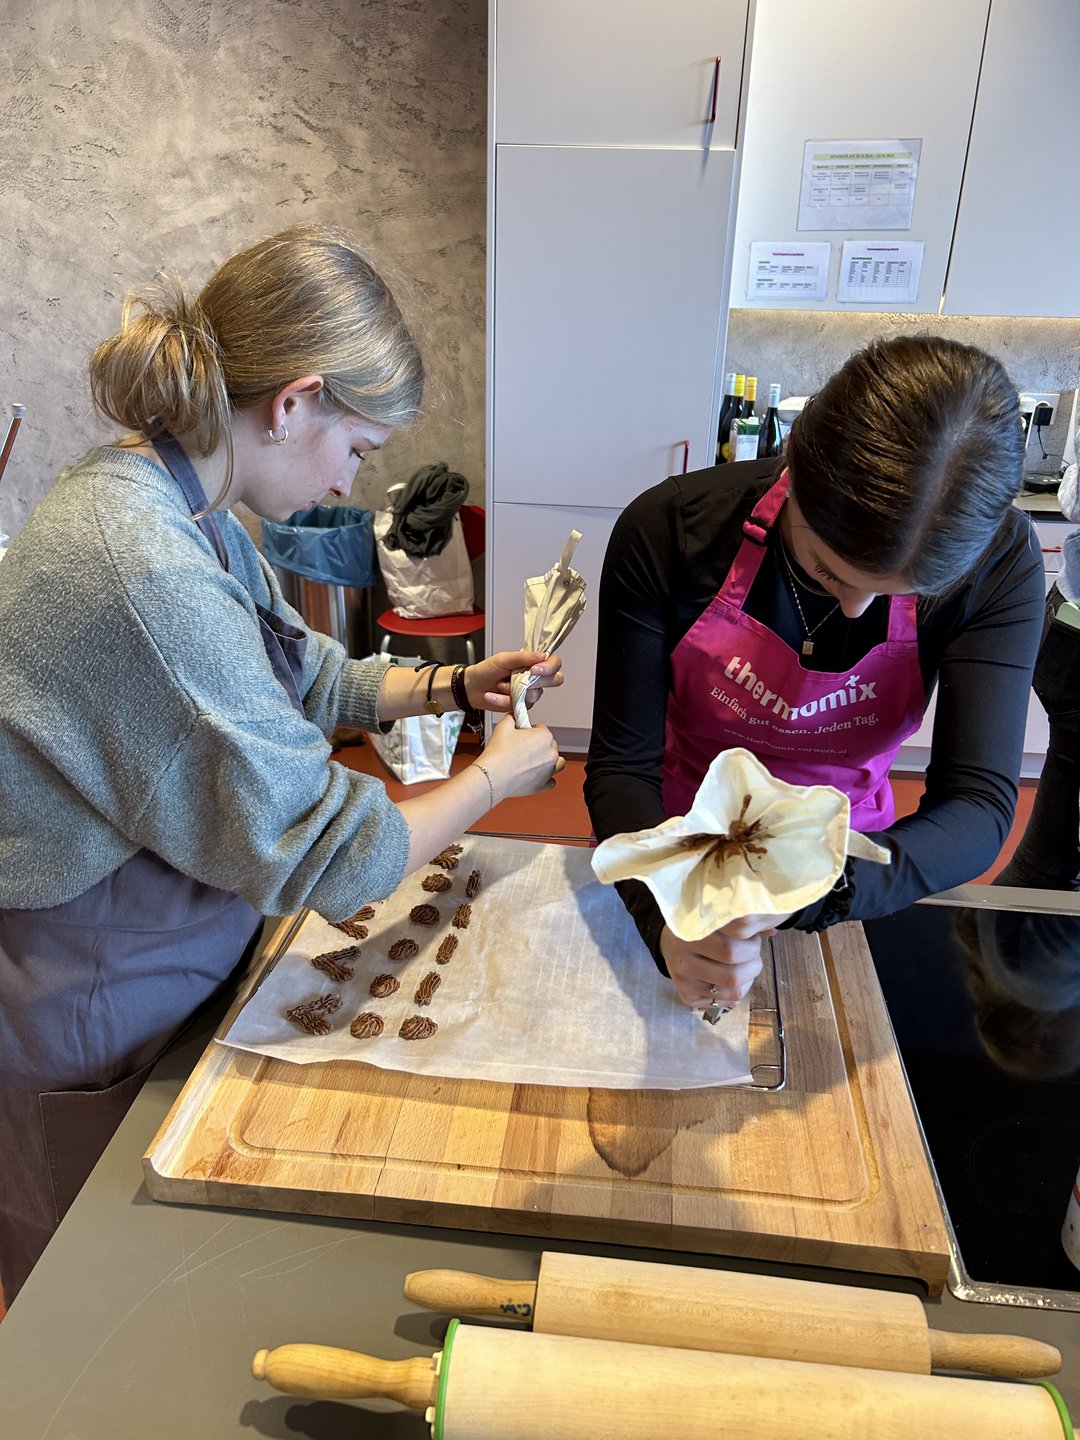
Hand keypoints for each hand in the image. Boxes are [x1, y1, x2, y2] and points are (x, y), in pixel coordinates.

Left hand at [465, 650, 563, 712]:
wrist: (471, 687)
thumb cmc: (486, 670)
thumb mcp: (503, 659)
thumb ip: (524, 657)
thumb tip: (543, 655)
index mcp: (533, 663)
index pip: (554, 663)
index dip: (550, 667)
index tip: (535, 669)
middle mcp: (535, 678)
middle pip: (554, 680)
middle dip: (536, 681)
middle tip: (520, 680)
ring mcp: (529, 693)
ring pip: (535, 695)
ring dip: (514, 690)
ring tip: (500, 685)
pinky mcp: (521, 705)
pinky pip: (520, 705)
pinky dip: (504, 700)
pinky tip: (494, 696)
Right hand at [477, 714, 564, 799]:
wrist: (492, 776)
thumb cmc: (498, 753)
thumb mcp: (503, 726)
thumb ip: (512, 717)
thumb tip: (514, 716)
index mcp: (544, 737)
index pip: (542, 729)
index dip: (530, 731)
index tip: (522, 736)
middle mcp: (551, 753)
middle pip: (550, 745)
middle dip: (539, 746)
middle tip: (523, 749)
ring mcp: (549, 770)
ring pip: (557, 763)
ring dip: (548, 761)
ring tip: (534, 762)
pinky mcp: (544, 785)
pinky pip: (551, 781)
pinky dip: (545, 778)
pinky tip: (535, 775)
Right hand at [659, 913, 788, 1010]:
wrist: (670, 942)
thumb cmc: (700, 927)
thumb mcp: (716, 919)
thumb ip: (742, 923)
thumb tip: (772, 931)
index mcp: (688, 936)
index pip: (730, 950)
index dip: (751, 946)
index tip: (752, 937)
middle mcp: (682, 961)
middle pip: (733, 976)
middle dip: (753, 964)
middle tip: (753, 953)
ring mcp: (684, 982)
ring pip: (734, 991)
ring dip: (748, 978)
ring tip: (744, 965)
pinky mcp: (687, 997)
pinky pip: (727, 1001)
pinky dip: (737, 990)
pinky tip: (731, 977)